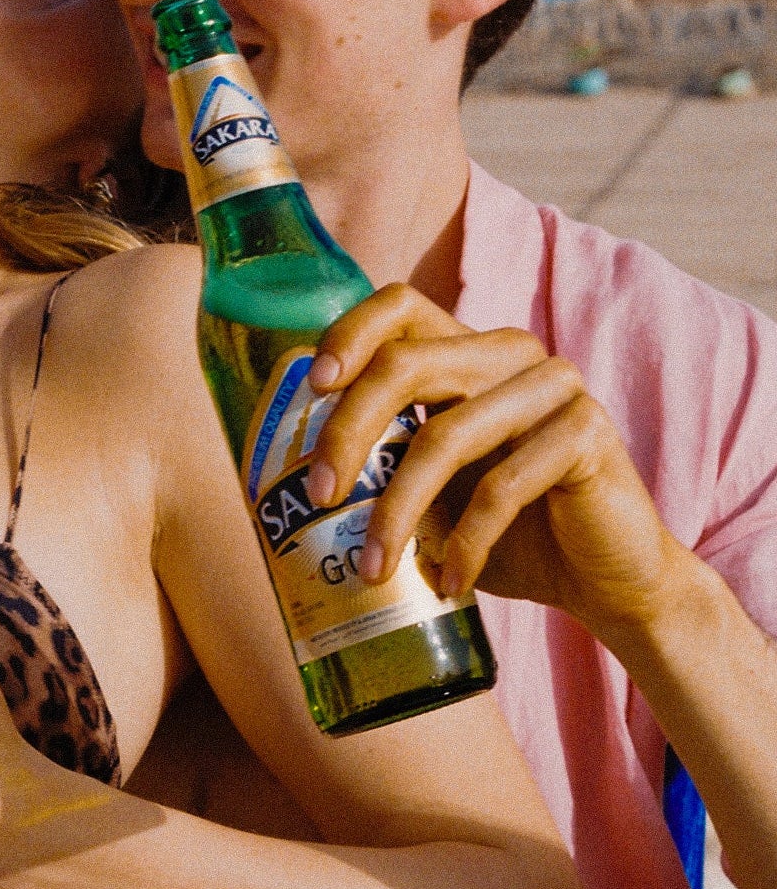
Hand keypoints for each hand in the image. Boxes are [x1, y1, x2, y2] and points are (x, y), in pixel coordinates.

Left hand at [304, 285, 686, 642]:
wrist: (603, 579)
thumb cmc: (506, 535)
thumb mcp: (432, 495)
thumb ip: (384, 467)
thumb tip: (285, 480)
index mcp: (467, 353)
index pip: (400, 306)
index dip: (350, 335)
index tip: (312, 387)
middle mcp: (510, 354)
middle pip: (407, 365)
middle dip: (349, 433)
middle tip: (320, 498)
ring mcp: (554, 386)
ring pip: (445, 436)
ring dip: (397, 512)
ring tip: (372, 570)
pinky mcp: (588, 434)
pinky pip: (502, 487)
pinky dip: (464, 542)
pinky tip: (448, 582)